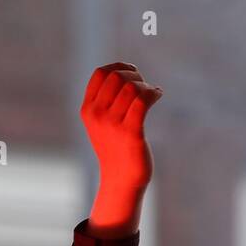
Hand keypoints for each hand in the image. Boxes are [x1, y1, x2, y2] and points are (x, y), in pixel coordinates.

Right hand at [82, 61, 161, 188]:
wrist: (119, 178)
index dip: (119, 66)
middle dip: (135, 75)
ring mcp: (112, 125)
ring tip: (151, 94)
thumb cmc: (114, 147)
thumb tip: (125, 70)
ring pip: (132, 87)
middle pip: (117, 76)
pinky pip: (143, 100)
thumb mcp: (102, 122)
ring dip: (146, 86)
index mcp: (87, 110)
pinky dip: (154, 93)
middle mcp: (97, 115)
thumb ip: (106, 99)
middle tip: (143, 87)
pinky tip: (158, 95)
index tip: (132, 73)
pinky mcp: (130, 133)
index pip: (100, 73)